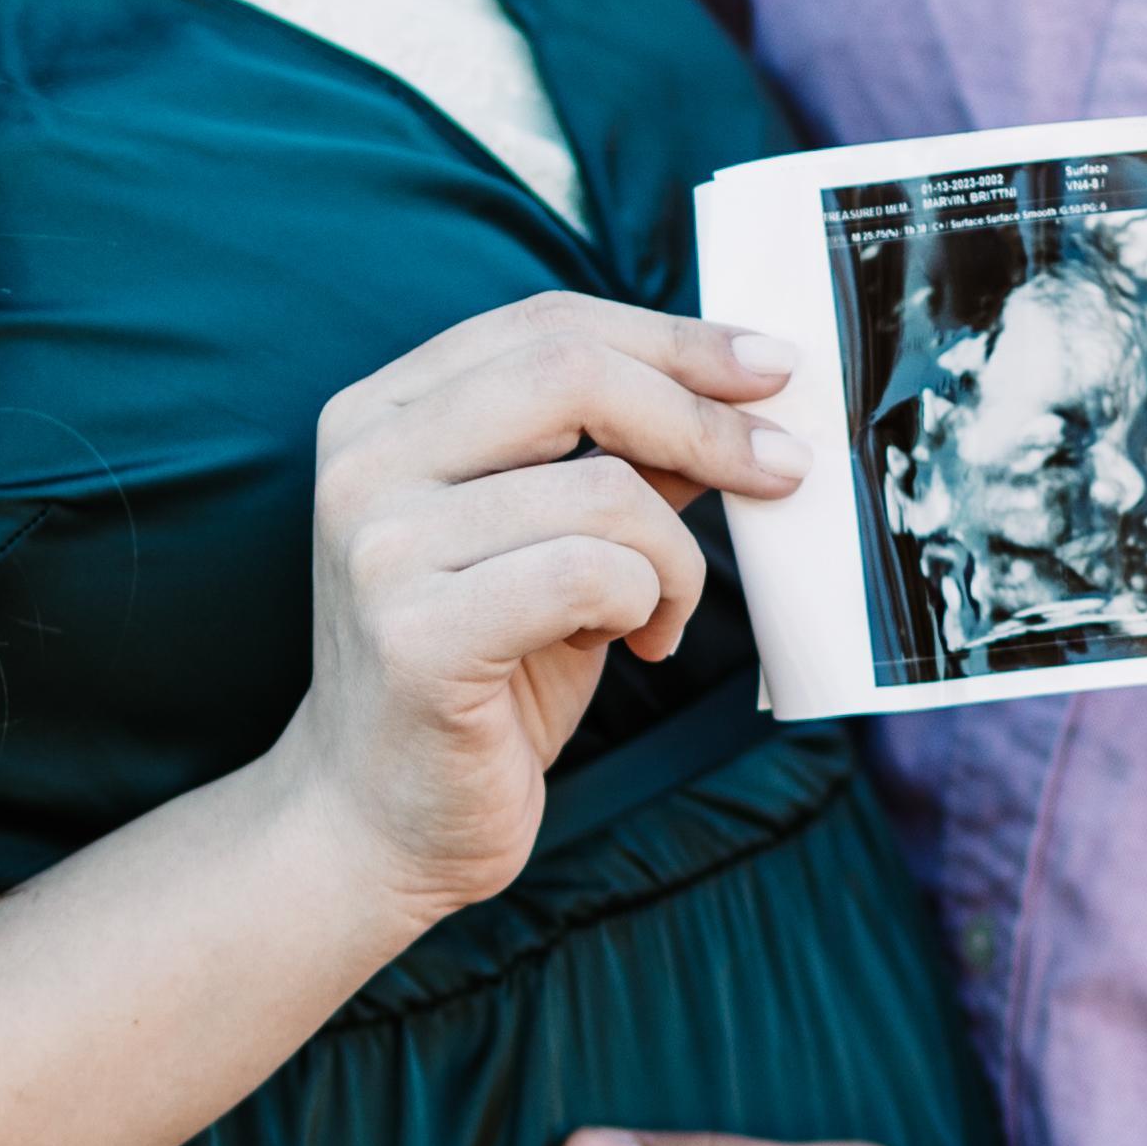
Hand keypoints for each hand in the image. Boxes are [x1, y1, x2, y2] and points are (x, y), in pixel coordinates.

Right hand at [273, 302, 801, 938]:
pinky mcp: (416, 636)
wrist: (377, 819)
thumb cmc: (482, 673)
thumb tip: (747, 392)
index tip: (771, 367)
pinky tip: (635, 644)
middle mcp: (365, 462)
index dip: (674, 338)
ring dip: (677, 558)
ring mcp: (380, 548)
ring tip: (663, 612)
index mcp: (383, 414)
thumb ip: (625, 458)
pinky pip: (591, 576)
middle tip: (782, 471)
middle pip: (571, 374)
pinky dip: (647, 605)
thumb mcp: (555, 538)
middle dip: (704, 419)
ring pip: (604, 490)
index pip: (548, 325)